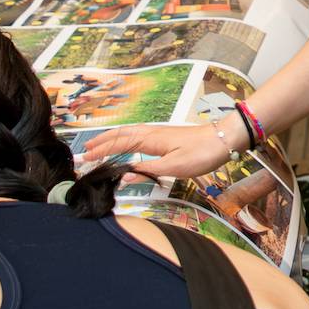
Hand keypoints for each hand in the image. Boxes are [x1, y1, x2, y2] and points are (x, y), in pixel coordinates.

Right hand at [84, 119, 237, 179]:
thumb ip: (147, 170)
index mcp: (149, 139)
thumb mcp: (174, 167)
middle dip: (100, 143)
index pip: (118, 144)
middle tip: (84, 153)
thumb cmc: (201, 153)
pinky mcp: (163, 137)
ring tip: (97, 148)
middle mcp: (150, 133)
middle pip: (119, 136)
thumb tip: (123, 175)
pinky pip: (136, 137)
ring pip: (127, 135)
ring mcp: (157, 133)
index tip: (85, 159)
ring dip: (110, 140)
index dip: (101, 151)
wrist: (223, 139)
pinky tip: (124, 145)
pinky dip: (123, 140)